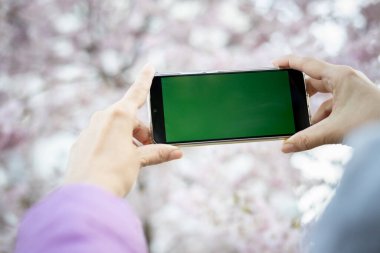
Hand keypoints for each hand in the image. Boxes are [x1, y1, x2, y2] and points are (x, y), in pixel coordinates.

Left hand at [64, 65, 182, 196]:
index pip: (137, 93)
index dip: (145, 79)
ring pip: (115, 128)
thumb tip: (177, 152)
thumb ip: (157, 152)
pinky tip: (115, 163)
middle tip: (150, 149)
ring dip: (128, 139)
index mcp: (118, 116)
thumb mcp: (139, 161)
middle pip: (129, 118)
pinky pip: (102, 138)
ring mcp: (89, 130)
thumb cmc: (113, 174)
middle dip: (142, 132)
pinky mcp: (82, 144)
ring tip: (133, 160)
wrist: (85, 196)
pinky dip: (113, 145)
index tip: (150, 65)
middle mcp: (102, 118)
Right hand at [273, 55, 379, 152]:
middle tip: (288, 102)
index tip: (274, 64)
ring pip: (323, 97)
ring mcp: (351, 90)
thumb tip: (285, 147)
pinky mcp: (354, 102)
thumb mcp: (335, 130)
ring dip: (313, 111)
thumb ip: (307, 138)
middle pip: (314, 81)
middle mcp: (345, 80)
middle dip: (301, 95)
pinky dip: (324, 117)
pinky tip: (320, 131)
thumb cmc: (373, 122)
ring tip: (306, 126)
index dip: (289, 63)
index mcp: (340, 77)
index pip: (307, 64)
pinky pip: (332, 106)